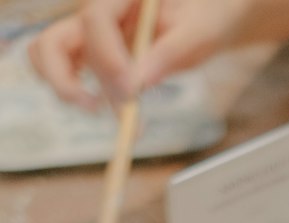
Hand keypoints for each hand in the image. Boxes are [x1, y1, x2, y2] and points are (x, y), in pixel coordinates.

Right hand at [28, 0, 252, 107]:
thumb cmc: (207, 16)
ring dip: (67, 89)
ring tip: (112, 115)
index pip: (95, 19)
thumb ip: (170, 52)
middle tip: (99, 108)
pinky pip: (67, 69)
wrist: (208, 15)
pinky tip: (119, 112)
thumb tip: (137, 84)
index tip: (132, 92)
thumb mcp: (200, 31)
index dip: (107, 58)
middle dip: (68, 80)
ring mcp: (92, 33)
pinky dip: (78, 93)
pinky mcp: (95, 54)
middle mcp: (99, 10)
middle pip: (55, 41)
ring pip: (49, 56)